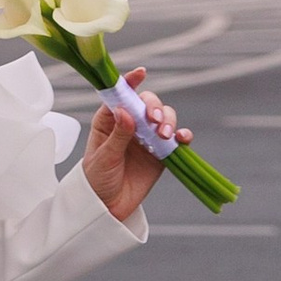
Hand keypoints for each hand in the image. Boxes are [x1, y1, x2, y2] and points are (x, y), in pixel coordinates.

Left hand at [82, 84, 181, 221]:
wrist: (107, 207)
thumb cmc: (97, 179)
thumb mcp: (103, 157)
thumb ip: (117, 135)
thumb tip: (126, 111)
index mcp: (110, 120)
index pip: (120, 95)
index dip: (130, 82)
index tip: (141, 73)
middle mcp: (131, 124)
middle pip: (148, 103)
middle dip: (155, 107)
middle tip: (154, 120)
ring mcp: (148, 138)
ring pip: (165, 118)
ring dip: (169, 121)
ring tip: (165, 135)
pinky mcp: (162, 153)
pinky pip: (177, 139)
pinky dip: (183, 135)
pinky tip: (182, 138)